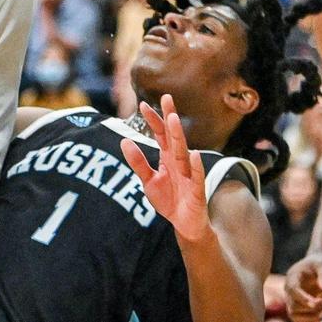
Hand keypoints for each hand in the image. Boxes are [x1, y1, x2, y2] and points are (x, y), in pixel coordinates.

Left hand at [119, 94, 209, 242]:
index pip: (160, 134)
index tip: (143, 105)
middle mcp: (179, 162)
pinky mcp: (196, 190)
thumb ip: (138, 162)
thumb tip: (124, 140)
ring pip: (183, 152)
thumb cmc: (168, 199)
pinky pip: (197, 177)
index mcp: (168, 157)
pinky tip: (195, 155)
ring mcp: (189, 174)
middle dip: (169, 118)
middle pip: (174, 137)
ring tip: (173, 120)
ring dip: (178, 136)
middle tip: (166, 98)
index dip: (153, 120)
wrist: (183, 223)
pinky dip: (196, 167)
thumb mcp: (148, 180)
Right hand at [284, 252, 321, 320]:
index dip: (303, 298)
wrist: (318, 266)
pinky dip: (310, 319)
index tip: (317, 303)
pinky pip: (299, 318)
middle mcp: (289, 289)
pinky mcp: (297, 305)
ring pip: (293, 314)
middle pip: (293, 305)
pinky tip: (321, 314)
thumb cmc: (320, 263)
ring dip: (309, 317)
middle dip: (310, 307)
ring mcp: (292, 298)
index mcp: (292, 276)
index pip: (292, 289)